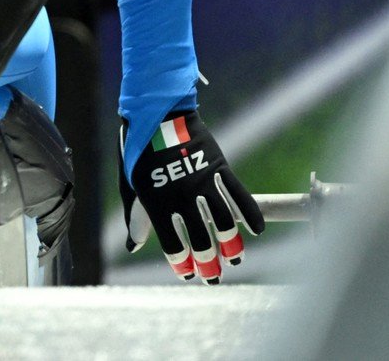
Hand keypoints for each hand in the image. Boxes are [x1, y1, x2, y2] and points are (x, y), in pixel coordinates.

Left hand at [119, 109, 262, 283]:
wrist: (159, 112)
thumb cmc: (140, 150)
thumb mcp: (131, 183)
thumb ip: (135, 216)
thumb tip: (132, 246)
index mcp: (158, 201)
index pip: (173, 243)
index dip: (182, 263)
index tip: (187, 274)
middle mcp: (182, 196)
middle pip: (202, 239)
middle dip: (209, 263)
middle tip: (214, 277)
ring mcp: (204, 182)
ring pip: (224, 222)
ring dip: (232, 245)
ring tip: (235, 260)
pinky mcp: (220, 168)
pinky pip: (240, 195)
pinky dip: (251, 214)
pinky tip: (257, 231)